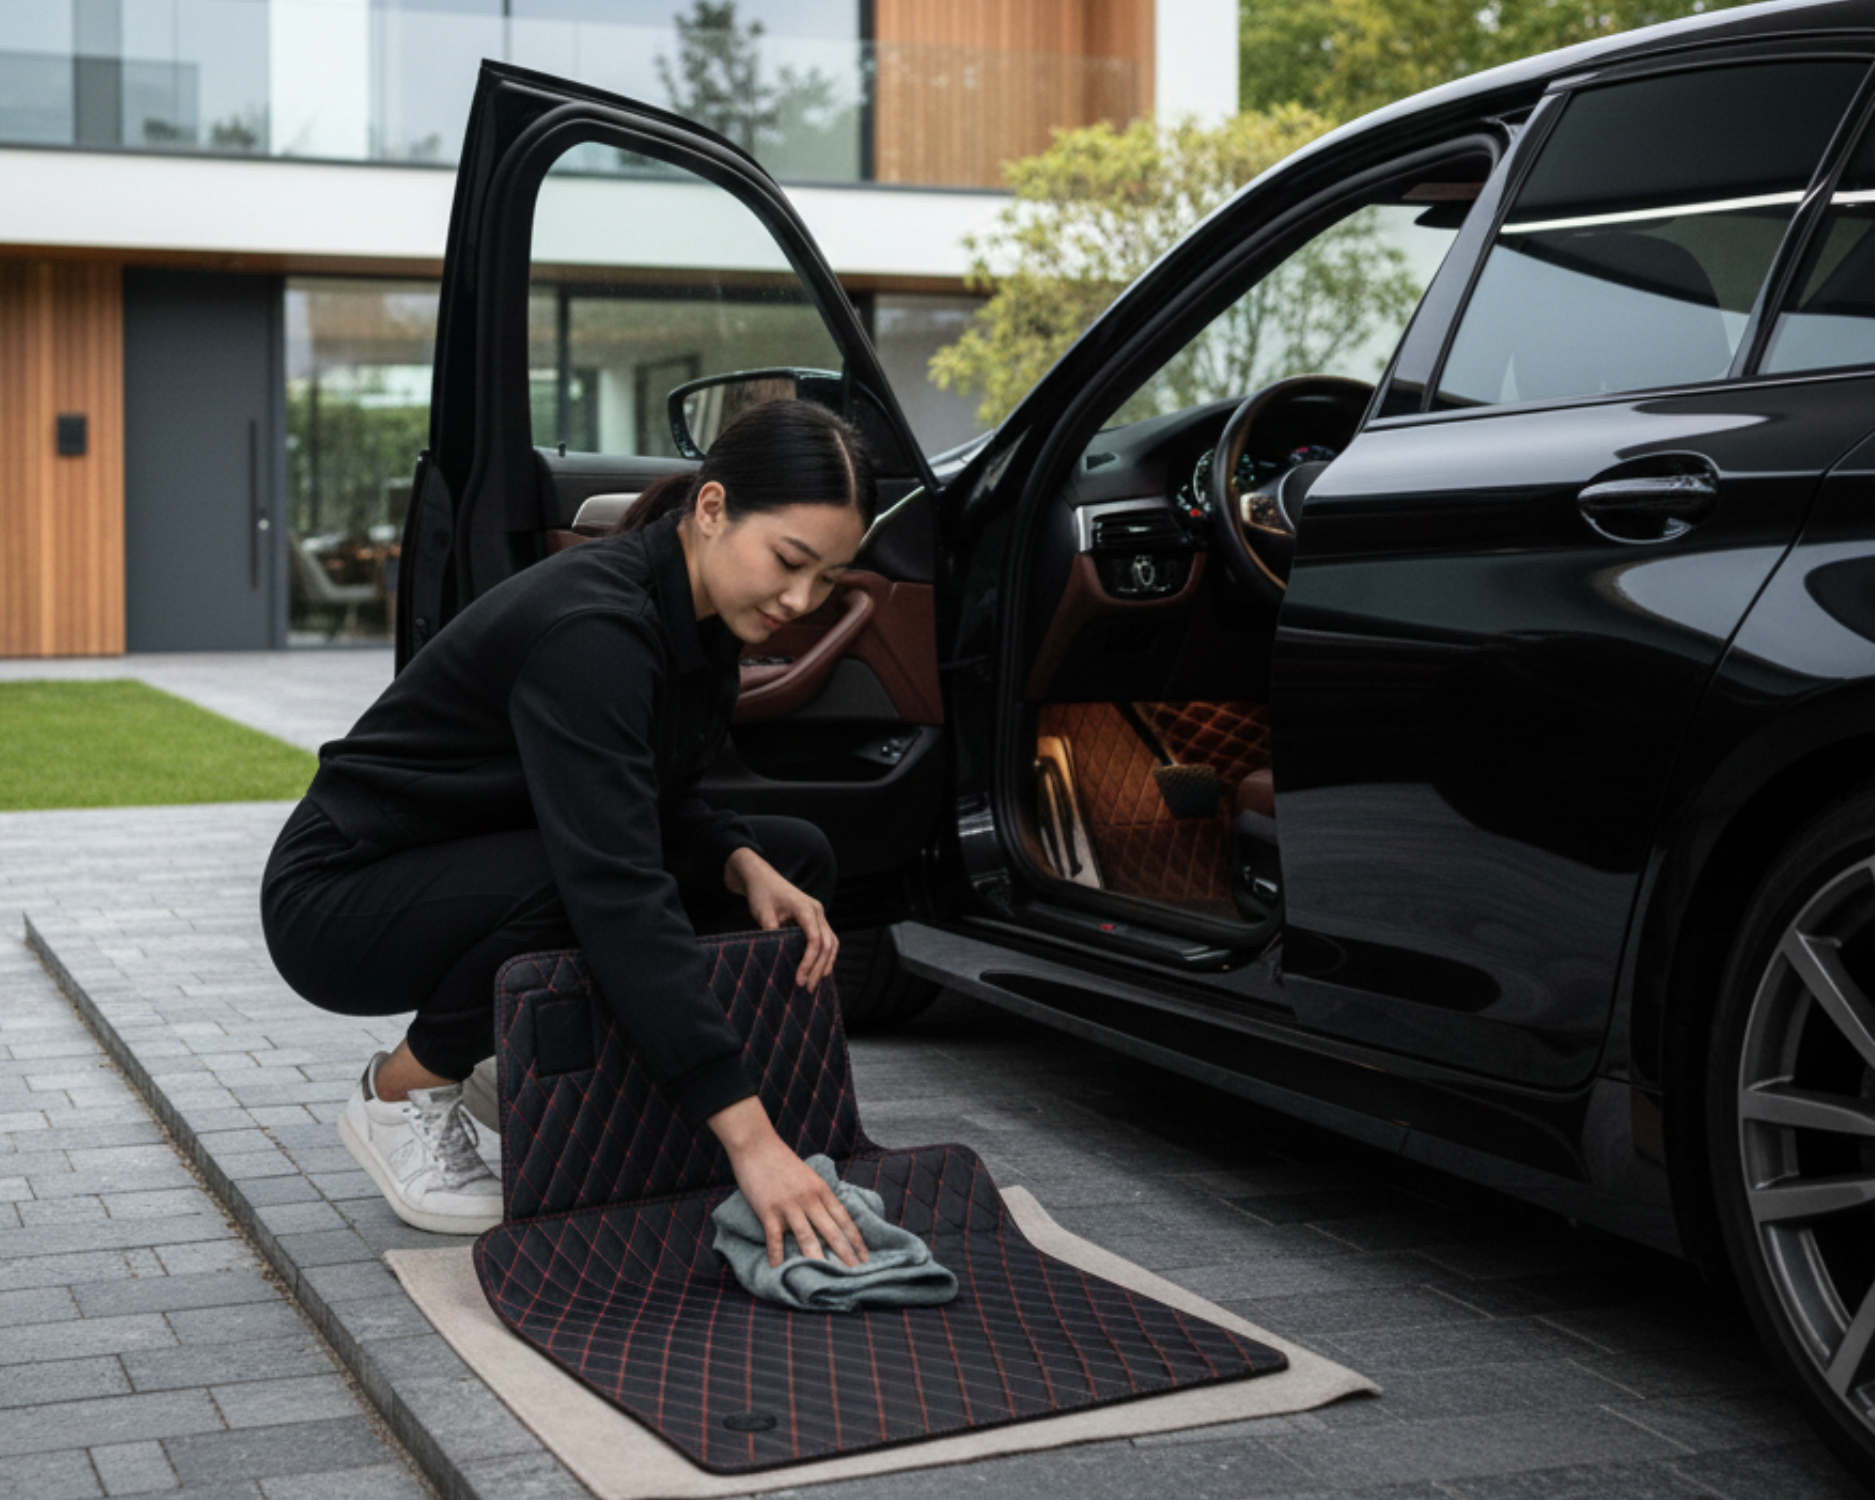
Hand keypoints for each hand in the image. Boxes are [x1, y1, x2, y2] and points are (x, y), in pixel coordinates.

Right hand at [707, 1097, 868, 1267]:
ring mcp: (788, 1205)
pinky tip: (778, 1268)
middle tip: (855, 1271)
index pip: (844, 1218)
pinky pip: (775, 1237)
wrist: (757, 1146)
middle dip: (844, 1253)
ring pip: (807, 1237)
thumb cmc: (782, 1161)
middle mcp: (809, 1199)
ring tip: (826, 1275)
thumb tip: (830, 1218)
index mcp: (821, 1189)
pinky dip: (776, 1254)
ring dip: (818, 1258)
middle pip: (831, 1230)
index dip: (856, 1239)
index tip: (865, 1256)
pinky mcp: (768, 1210)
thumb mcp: (809, 1176)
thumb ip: (819, 1196)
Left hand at [724, 847, 836, 990]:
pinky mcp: (816, 920)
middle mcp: (818, 911)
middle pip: (827, 944)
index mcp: (806, 908)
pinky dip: (826, 956)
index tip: (799, 978)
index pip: (815, 940)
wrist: (762, 878)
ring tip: (814, 984)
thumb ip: (772, 933)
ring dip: (825, 964)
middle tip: (807, 988)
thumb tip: (777, 959)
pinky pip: (828, 940)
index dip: (809, 961)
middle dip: (818, 968)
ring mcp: (819, 915)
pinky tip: (818, 971)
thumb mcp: (763, 914)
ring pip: (832, 943)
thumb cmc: (762, 894)